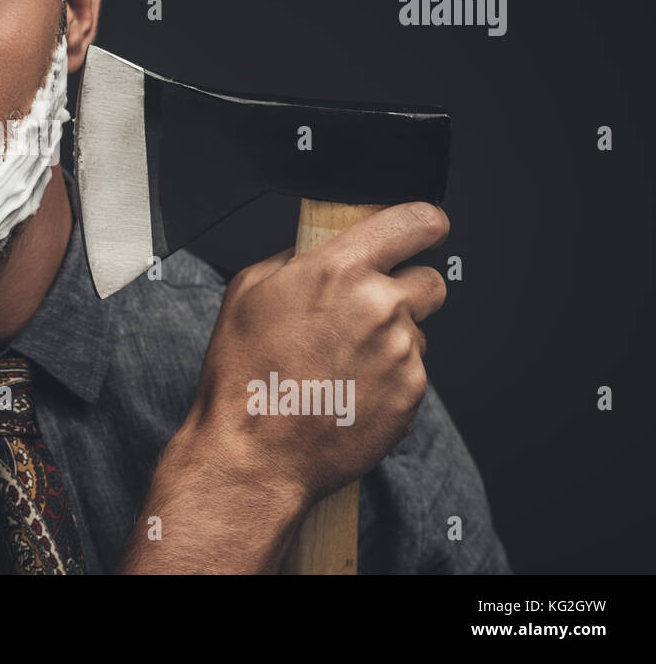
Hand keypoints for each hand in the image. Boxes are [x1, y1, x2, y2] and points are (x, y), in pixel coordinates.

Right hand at [184, 201, 449, 509]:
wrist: (254, 453)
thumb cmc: (244, 376)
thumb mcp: (247, 291)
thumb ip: (294, 259)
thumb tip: (317, 252)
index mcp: (338, 269)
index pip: (416, 222)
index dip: (423, 224)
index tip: (422, 230)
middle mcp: (379, 305)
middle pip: (429, 281)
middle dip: (404, 290)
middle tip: (365, 312)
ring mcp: (401, 352)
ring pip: (416, 331)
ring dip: (390, 340)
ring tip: (341, 364)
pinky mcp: (411, 394)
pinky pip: (412, 372)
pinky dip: (388, 378)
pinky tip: (347, 390)